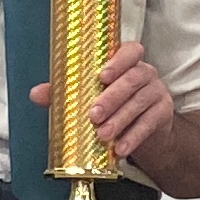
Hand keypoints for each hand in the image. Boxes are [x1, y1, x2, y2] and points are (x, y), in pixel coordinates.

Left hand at [28, 40, 172, 165]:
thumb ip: (65, 92)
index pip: (129, 51)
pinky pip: (149, 123)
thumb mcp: (90, 97)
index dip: (117, 61)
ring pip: (140, 102)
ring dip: (120, 119)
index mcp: (126, 62)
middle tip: (94, 115)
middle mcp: (144, 73)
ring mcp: (157, 92)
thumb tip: (36, 93)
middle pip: (132, 79)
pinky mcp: (163, 113)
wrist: (143, 132)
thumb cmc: (113, 106)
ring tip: (103, 135)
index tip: (101, 76)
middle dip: (112, 98)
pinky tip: (121, 148)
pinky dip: (133, 136)